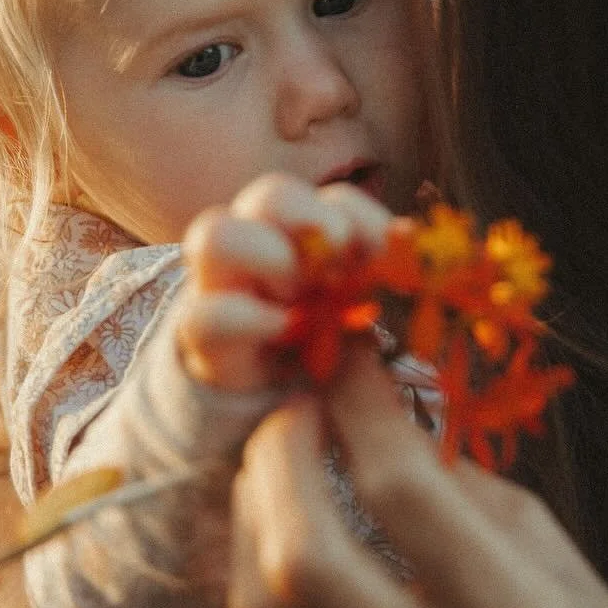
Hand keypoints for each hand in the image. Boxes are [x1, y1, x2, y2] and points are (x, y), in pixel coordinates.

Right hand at [176, 173, 393, 391]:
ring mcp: (221, 288)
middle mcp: (259, 247)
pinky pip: (203, 313)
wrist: (278, 412)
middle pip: (269, 195)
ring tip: (300, 299)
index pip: (332, 198)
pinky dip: (248, 320)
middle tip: (341, 264)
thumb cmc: (328, 348)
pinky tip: (285, 334)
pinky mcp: (201, 337)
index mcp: (308, 238)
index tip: (389, 250)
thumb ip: (379, 281)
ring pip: (215, 235)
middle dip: (310, 219)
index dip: (361, 214)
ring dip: (267, 258)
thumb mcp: (363, 314)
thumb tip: (407, 241)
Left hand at [227, 350, 607, 607]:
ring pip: (264, 600)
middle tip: (297, 405)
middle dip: (283, 456)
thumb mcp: (543, 543)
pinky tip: (290, 524)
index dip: (360, 407)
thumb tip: (366, 400)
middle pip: (306, 555)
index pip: (404, 493)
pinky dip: (267, 562)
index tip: (348, 357)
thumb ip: (448, 478)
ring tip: (284, 459)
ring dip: (256, 509)